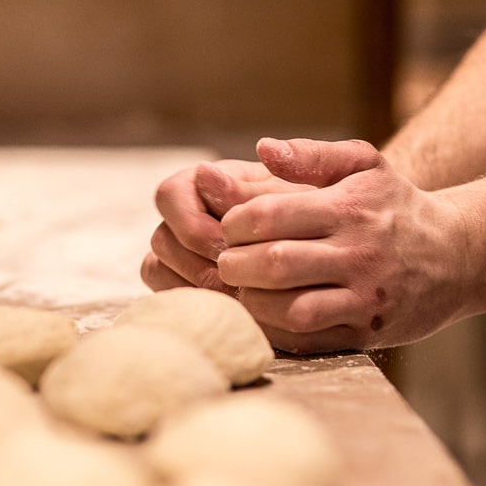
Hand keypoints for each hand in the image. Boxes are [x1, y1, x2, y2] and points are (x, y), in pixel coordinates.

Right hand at [140, 157, 312, 293]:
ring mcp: (179, 253)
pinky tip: (233, 312)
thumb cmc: (314, 214)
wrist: (326, 250)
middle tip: (240, 282)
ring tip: (240, 298)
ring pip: (158, 270)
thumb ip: (252, 187)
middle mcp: (183, 217)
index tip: (231, 245)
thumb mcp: (293, 195)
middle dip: (200, 262)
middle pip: (162, 239)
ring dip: (198, 286)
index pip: (169, 195)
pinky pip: (171, 297)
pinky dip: (197, 306)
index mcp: (202, 183)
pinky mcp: (184, 285)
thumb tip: (205, 173)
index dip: (194, 224)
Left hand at [216, 137, 473, 351]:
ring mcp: (365, 297)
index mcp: (350, 209)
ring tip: (243, 288)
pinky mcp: (367, 333)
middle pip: (276, 264)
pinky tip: (266, 313)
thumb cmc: (396, 206)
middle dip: (235, 264)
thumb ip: (311, 154)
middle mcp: (359, 254)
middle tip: (225, 261)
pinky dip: (277, 329)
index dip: (236, 223)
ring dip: (253, 301)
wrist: (460, 255)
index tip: (228, 227)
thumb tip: (263, 149)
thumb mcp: (365, 164)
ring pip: (291, 308)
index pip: (271, 216)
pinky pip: (309, 339)